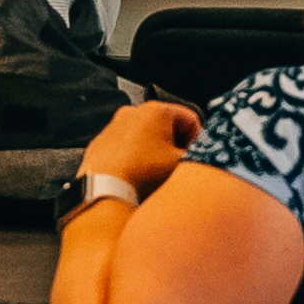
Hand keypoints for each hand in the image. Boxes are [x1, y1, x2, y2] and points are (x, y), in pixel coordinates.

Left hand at [84, 98, 200, 182]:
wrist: (104, 192)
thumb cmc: (143, 175)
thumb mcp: (183, 166)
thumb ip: (199, 156)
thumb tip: (202, 157)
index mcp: (156, 111)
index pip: (190, 119)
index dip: (199, 140)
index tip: (196, 157)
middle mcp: (132, 113)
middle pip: (167, 128)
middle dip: (176, 147)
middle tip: (178, 168)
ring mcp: (113, 127)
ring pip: (145, 138)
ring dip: (155, 154)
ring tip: (157, 176)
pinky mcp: (100, 144)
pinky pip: (126, 149)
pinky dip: (135, 160)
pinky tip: (137, 178)